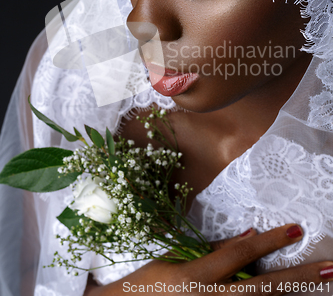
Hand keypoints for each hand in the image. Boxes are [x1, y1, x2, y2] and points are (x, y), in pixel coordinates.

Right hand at [84, 224, 332, 294]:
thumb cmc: (146, 285)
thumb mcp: (174, 261)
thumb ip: (212, 251)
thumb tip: (248, 237)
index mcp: (194, 278)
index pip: (238, 255)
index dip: (268, 242)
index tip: (295, 230)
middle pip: (262, 290)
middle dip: (297, 279)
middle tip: (328, 269)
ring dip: (290, 294)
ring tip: (319, 282)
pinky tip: (287, 294)